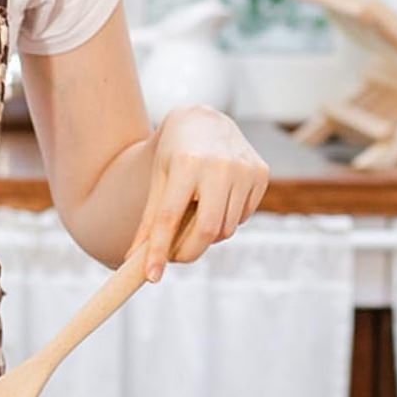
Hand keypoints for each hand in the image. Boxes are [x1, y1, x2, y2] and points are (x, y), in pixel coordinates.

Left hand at [132, 106, 268, 281]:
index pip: (170, 217)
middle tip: (174, 257)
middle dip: (188, 253)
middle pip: (206, 230)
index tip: (151, 276)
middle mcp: (219, 165)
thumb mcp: (158, 179)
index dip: (159, 250)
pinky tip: (217, 199)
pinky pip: (242, 217)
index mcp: (186, 163)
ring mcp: (244, 169)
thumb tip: (135, 260)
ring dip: (207, 234)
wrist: (205, 119)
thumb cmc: (175, 152)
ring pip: (226, 229)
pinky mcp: (261, 173)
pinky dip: (227, 219)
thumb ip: (150, 220)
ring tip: (195, 214)